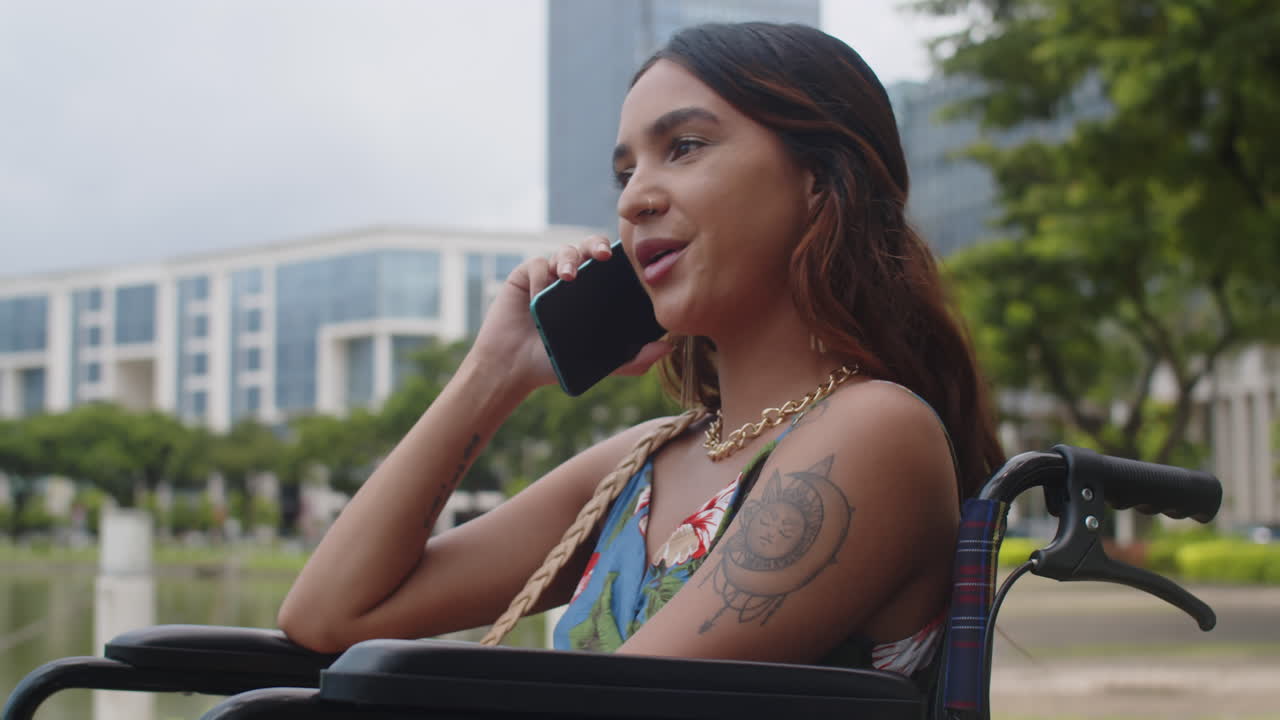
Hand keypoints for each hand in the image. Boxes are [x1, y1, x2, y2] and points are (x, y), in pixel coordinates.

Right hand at [468, 234, 671, 392]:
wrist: (514, 367)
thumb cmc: (555, 363)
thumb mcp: (599, 364)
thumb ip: (633, 361)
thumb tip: (667, 349)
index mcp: (594, 293)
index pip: (612, 267)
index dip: (621, 257)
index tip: (631, 260)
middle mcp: (575, 279)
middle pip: (590, 248)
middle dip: (597, 244)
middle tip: (603, 255)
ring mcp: (549, 275)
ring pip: (565, 251)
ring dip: (568, 258)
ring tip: (567, 277)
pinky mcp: (525, 275)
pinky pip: (537, 264)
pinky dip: (541, 274)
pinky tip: (539, 293)